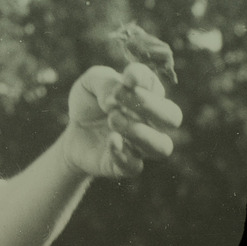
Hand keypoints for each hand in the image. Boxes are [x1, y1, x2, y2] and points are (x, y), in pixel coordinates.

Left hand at [60, 63, 182, 177]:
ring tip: (113, 120)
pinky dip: (122, 153)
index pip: (155, 85)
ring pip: (163, 147)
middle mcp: (151, 121)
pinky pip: (135, 166)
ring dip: (139, 131)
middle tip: (118, 99)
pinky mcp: (125, 166)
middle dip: (150, 105)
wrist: (73, 131)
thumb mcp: (90, 83)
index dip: (143, 79)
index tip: (125, 78)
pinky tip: (111, 140)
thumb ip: (105, 81)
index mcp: (146, 95)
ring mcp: (141, 145)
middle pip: (173, 117)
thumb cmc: (89, 103)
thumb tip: (115, 96)